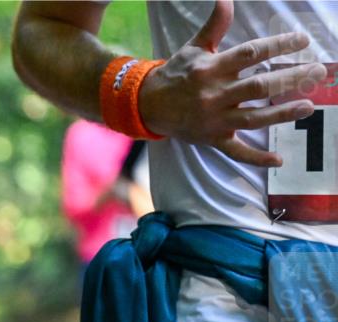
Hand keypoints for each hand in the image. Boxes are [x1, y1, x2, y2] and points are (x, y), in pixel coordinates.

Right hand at [138, 0, 326, 166]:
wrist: (148, 106)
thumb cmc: (175, 75)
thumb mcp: (193, 48)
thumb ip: (214, 26)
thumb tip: (225, 0)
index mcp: (211, 70)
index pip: (250, 54)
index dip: (278, 46)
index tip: (302, 40)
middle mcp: (214, 96)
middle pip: (258, 87)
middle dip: (290, 79)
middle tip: (317, 71)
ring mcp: (214, 120)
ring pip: (254, 118)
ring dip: (282, 113)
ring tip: (309, 106)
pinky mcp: (213, 139)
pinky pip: (237, 151)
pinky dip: (256, 158)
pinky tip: (278, 160)